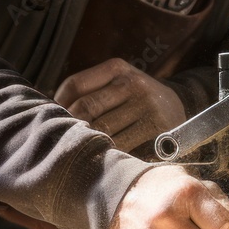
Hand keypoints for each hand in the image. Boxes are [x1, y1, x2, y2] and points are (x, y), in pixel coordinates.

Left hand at [55, 58, 185, 151]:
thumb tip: (45, 112)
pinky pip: (122, 147)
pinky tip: (101, 160)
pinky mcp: (158, 129)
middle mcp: (133, 83)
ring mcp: (147, 106)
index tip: (52, 120)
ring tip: (76, 154)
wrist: (183, 109)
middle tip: (60, 142)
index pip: (75, 84)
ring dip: (86, 144)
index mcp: (118, 68)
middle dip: (70, 127)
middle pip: (86, 108)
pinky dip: (107, 155)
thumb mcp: (117, 84)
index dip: (58, 105)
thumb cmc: (136, 101)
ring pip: (102, 131)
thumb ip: (88, 93)